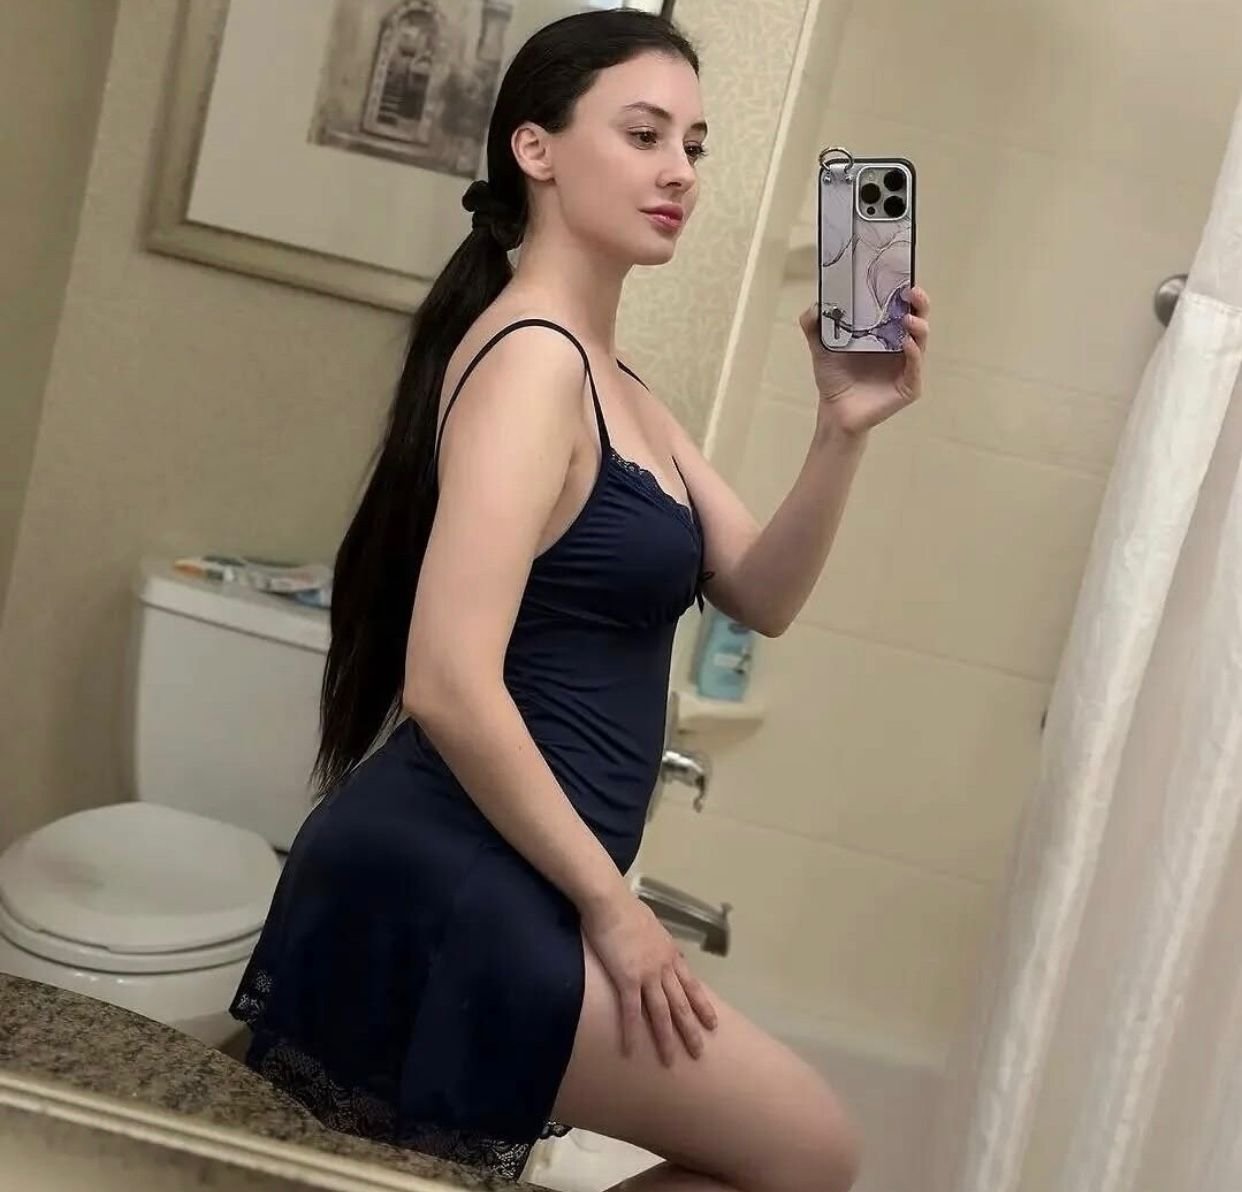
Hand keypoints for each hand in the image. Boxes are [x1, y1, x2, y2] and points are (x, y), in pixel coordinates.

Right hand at [582, 892, 717, 1064]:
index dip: (702, 1004)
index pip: (691, 984)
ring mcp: (647, 974)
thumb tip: (661, 943)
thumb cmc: (626, 907)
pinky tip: (631, 1051)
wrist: (611, 902)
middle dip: (692, 1029)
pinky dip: (632, 1033)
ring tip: (671, 1060)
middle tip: (701, 1051)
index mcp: (670, 953)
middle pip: (681, 1003)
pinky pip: (631, 1011)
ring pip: (662, 1012)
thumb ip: (657, 938)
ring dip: (667, 1038)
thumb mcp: (651, 923)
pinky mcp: (627, 979)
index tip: (713, 1022)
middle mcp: (664, 967)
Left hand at [798, 285, 930, 437]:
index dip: (903, 293)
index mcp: (884, 333)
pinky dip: (913, 354)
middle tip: (912, 292)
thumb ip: (814, 325)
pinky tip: (907, 343)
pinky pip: (915, 368)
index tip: (901, 278)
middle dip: (919, 304)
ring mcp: (907, 367)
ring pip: (920, 341)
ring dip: (918, 327)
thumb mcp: (821, 347)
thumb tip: (816, 305)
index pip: (900, 308)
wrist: (834, 412)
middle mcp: (900, 347)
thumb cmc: (834, 379)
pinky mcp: (909, 387)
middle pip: (917, 319)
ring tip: (908, 318)